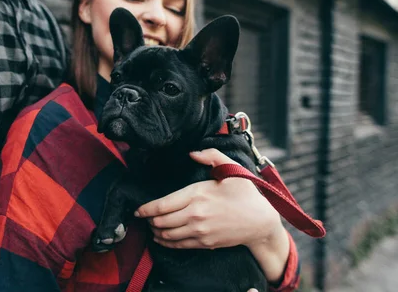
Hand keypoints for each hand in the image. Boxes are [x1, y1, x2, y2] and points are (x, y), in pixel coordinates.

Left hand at [135, 148, 281, 249]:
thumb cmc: (245, 193)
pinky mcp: (204, 243)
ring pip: (167, 235)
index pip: (162, 205)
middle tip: (144, 217)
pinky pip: (178, 245)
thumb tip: (192, 152)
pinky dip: (165, 243)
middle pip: (161, 221)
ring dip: (155, 232)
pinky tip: (161, 239)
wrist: (260, 222)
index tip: (137, 210)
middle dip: (148, 220)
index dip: (145, 209)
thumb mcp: (231, 168)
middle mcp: (195, 214)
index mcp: (197, 194)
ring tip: (151, 227)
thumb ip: (211, 155)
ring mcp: (199, 231)